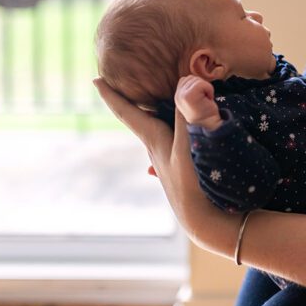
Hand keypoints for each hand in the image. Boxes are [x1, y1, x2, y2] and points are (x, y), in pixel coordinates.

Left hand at [94, 77, 235, 252]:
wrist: (209, 226)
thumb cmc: (198, 185)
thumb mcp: (191, 143)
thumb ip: (189, 111)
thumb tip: (186, 81)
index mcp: (154, 141)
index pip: (127, 113)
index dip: (112, 95)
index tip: (96, 80)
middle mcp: (158, 152)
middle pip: (143, 120)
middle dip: (137, 101)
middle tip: (132, 81)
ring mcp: (170, 167)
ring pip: (160, 135)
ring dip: (160, 118)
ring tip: (161, 105)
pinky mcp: (186, 176)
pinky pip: (178, 150)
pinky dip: (178, 139)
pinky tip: (180, 148)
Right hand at [174, 75, 222, 128]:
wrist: (210, 124)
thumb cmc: (206, 111)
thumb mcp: (195, 100)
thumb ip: (189, 89)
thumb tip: (193, 78)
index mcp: (177, 96)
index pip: (185, 79)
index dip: (196, 85)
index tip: (200, 97)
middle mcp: (177, 96)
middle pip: (191, 78)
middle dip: (201, 86)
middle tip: (204, 99)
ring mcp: (181, 96)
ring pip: (197, 80)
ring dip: (206, 88)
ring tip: (205, 100)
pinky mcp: (188, 96)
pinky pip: (202, 84)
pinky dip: (209, 89)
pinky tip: (208, 99)